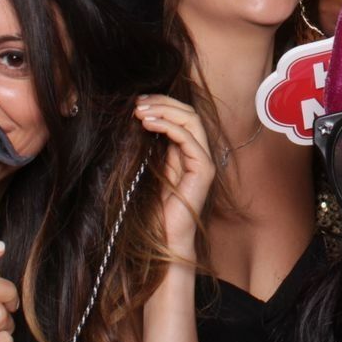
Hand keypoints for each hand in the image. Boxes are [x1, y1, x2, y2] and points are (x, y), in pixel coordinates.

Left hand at [135, 95, 215, 258]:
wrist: (163, 238)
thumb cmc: (153, 209)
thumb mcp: (150, 168)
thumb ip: (153, 146)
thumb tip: (141, 118)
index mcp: (187, 152)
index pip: (182, 116)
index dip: (162, 104)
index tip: (138, 102)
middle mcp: (199, 153)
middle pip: (189, 113)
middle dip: (163, 103)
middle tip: (138, 102)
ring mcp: (204, 161)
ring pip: (191, 121)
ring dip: (164, 111)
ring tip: (140, 111)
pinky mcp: (203, 170)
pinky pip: (188, 139)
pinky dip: (168, 126)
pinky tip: (149, 124)